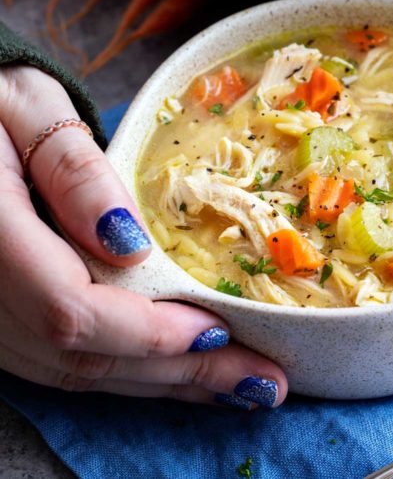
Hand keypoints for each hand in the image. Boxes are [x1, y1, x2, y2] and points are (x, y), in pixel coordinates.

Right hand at [0, 66, 286, 408]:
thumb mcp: (31, 108)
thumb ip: (71, 170)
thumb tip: (130, 240)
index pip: (69, 308)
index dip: (147, 331)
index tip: (217, 329)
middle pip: (80, 356)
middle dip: (176, 371)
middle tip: (260, 380)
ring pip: (70, 371)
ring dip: (157, 381)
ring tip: (234, 384)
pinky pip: (57, 360)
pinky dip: (124, 369)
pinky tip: (171, 369)